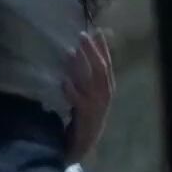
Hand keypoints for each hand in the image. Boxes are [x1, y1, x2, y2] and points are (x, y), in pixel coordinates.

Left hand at [64, 29, 114, 162]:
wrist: (85, 141)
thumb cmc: (86, 114)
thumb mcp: (89, 93)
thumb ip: (87, 75)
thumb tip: (78, 51)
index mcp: (108, 88)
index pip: (108, 63)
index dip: (103, 47)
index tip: (97, 30)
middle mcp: (105, 94)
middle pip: (101, 68)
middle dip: (92, 51)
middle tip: (82, 35)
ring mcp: (96, 105)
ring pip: (91, 81)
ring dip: (81, 65)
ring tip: (70, 51)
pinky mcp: (85, 114)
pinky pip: (78, 99)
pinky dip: (71, 89)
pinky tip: (63, 80)